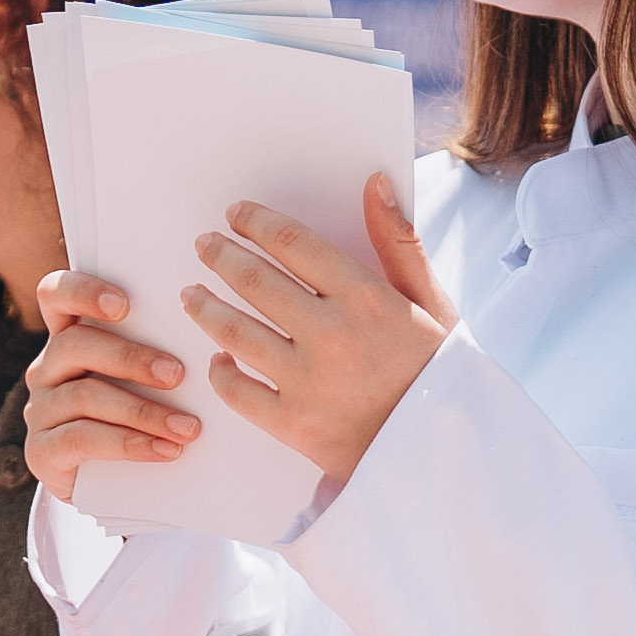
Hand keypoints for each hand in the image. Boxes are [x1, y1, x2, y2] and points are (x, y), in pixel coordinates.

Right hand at [20, 270, 200, 498]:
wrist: (115, 485)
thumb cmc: (139, 417)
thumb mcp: (145, 382)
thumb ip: (158, 354)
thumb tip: (212, 345)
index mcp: (68, 336)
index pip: (56, 294)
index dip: (83, 291)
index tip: (125, 304)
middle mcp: (47, 368)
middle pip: (75, 344)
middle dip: (130, 358)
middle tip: (177, 375)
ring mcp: (40, 411)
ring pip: (84, 396)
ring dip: (142, 411)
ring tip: (187, 427)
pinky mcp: (41, 453)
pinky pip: (81, 439)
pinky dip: (129, 443)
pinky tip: (165, 450)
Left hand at [177, 175, 453, 496]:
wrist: (444, 451)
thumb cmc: (436, 372)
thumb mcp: (430, 302)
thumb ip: (398, 242)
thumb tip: (375, 184)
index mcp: (365, 298)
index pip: (291, 243)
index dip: (255, 223)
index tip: (236, 215)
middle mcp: (331, 335)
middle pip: (253, 280)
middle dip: (220, 256)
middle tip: (204, 246)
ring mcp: (307, 382)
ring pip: (233, 332)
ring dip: (204, 307)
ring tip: (192, 294)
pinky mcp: (292, 424)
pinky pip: (237, 391)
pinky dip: (220, 371)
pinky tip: (218, 357)